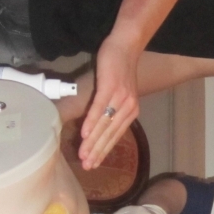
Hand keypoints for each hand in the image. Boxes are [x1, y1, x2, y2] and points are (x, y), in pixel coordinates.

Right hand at [78, 36, 139, 169]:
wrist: (125, 47)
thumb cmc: (119, 70)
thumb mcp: (118, 94)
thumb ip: (110, 111)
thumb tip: (96, 129)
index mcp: (131, 112)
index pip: (116, 137)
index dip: (104, 152)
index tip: (93, 165)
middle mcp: (128, 108)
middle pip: (110, 135)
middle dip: (97, 152)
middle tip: (86, 166)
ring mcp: (120, 98)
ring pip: (105, 125)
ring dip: (93, 142)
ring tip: (82, 155)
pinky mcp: (110, 87)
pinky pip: (100, 108)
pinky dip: (92, 122)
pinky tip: (85, 134)